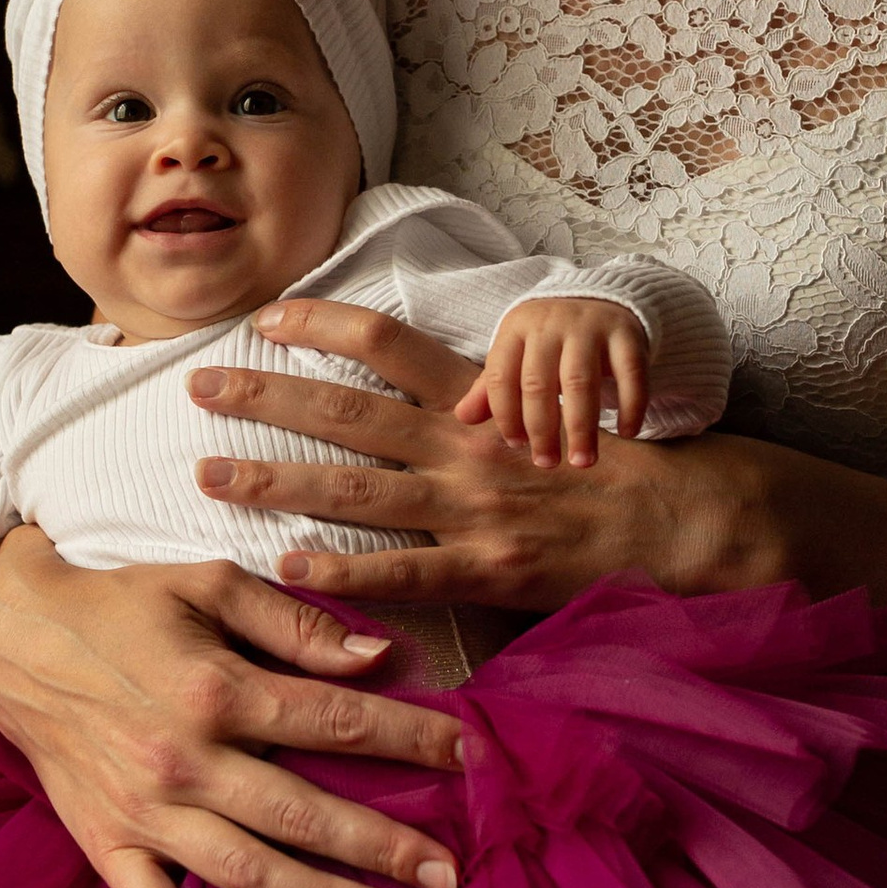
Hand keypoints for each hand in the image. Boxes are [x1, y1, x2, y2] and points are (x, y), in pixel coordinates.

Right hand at [0, 528, 470, 887]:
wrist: (13, 636)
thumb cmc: (122, 603)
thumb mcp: (208, 583)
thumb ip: (295, 624)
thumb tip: (378, 657)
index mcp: (217, 688)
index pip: (338, 721)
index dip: (411, 740)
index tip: (469, 760)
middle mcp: (184, 759)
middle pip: (304, 813)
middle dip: (384, 847)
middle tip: (451, 874)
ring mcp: (142, 810)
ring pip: (244, 870)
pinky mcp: (103, 842)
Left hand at [216, 297, 767, 604]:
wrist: (690, 518)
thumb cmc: (613, 469)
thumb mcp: (544, 413)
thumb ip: (476, 407)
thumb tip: (409, 398)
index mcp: (480, 400)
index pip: (387, 341)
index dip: (320, 323)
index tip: (262, 316)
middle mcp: (466, 445)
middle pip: (348, 409)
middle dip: (266, 395)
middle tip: (196, 384)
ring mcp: (474, 509)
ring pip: (356, 488)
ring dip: (277, 479)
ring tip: (208, 473)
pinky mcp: (489, 571)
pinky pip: (403, 572)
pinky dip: (342, 570)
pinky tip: (286, 566)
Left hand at [454, 295, 648, 466]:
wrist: (600, 297)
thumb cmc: (549, 339)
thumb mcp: (517, 354)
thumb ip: (491, 387)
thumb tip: (463, 418)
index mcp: (516, 329)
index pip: (501, 377)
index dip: (506, 415)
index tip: (517, 445)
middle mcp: (550, 325)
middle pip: (539, 383)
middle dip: (541, 429)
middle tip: (547, 463)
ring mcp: (590, 327)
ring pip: (581, 382)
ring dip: (581, 427)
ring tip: (583, 461)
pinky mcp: (627, 334)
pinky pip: (630, 373)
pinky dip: (630, 405)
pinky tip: (627, 433)